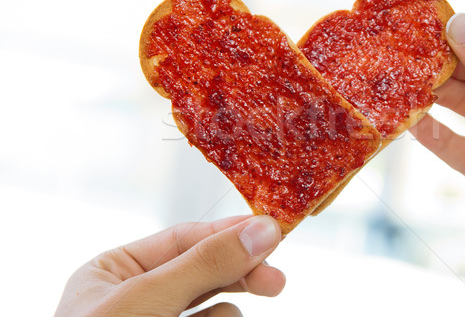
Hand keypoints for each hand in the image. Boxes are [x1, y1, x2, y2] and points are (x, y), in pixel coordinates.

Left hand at [54, 215, 284, 316]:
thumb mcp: (148, 301)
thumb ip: (205, 264)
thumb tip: (263, 229)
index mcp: (114, 271)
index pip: (183, 238)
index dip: (228, 232)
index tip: (271, 231)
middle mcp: (136, 296)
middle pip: (203, 268)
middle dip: (240, 273)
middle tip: (276, 282)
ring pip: (212, 304)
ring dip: (226, 310)